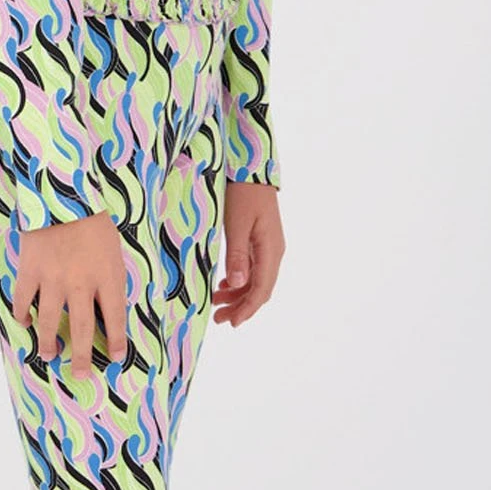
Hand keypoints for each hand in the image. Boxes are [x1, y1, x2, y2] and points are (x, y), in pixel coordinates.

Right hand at [12, 210, 128, 370]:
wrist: (63, 192)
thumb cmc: (94, 220)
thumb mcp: (114, 249)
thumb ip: (111, 277)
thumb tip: (107, 307)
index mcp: (107, 276)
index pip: (115, 318)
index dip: (116, 341)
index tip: (115, 358)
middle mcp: (80, 283)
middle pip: (81, 329)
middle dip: (81, 356)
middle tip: (79, 375)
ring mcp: (52, 278)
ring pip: (48, 321)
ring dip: (48, 342)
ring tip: (48, 354)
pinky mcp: (30, 269)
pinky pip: (23, 300)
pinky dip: (22, 314)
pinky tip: (26, 322)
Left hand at [213, 181, 283, 327]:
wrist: (252, 167)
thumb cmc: (243, 193)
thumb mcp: (236, 224)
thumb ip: (236, 255)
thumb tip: (238, 285)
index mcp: (270, 250)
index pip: (261, 290)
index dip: (247, 309)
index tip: (231, 322)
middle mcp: (273, 252)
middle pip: (260, 289)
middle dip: (240, 306)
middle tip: (218, 318)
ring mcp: (268, 246)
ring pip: (256, 280)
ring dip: (238, 294)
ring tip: (217, 302)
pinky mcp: (260, 239)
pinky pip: (254, 267)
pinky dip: (240, 279)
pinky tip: (225, 283)